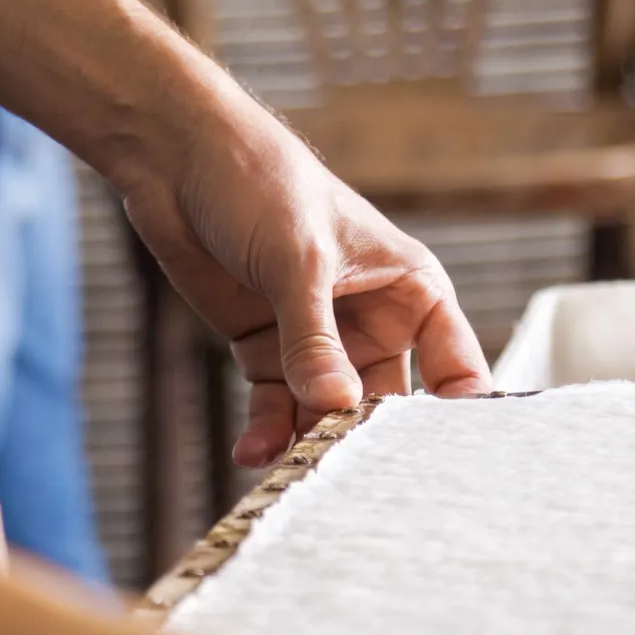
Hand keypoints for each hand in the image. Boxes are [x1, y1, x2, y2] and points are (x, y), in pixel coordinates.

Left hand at [117, 99, 491, 466]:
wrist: (178, 160)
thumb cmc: (260, 181)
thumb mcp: (297, 259)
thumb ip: (313, 337)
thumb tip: (336, 403)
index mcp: (409, 287)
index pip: (454, 362)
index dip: (455, 411)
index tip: (442, 459)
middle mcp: (371, 320)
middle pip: (387, 402)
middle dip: (368, 439)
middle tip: (350, 474)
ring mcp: (318, 339)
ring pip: (328, 412)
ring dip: (310, 441)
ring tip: (291, 466)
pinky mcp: (267, 350)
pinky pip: (277, 406)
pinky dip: (267, 431)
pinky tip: (252, 452)